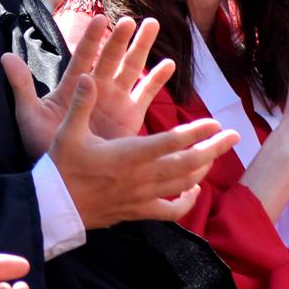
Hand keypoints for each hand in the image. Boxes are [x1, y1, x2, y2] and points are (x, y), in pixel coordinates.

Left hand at [4, 15, 173, 152]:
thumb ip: (21, 86)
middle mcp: (96, 88)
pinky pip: (146, 94)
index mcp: (73, 86)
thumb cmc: (43, 145)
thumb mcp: (29, 115)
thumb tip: (4, 56)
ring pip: (130, 68)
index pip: (83, 56)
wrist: (65, 177)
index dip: (92, 39)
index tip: (100, 19)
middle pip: (110, 57)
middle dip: (120, 38)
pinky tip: (168, 64)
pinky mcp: (130, 116)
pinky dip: (157, 79)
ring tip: (152, 25)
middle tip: (130, 20)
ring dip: (141, 48)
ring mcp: (115, 100)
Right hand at [44, 75, 236, 228]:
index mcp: (128, 155)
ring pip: (183, 184)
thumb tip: (87, 76)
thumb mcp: (68, 132)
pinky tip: (194, 191)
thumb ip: (81, 104)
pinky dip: (186, 202)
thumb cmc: (61, 168)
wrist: (54, 208)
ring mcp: (143, 197)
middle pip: (187, 163)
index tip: (214, 122)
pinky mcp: (139, 212)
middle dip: (213, 149)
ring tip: (217, 155)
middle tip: (234, 137)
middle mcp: (141, 177)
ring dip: (204, 169)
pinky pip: (171, 211)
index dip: (196, 132)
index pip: (171, 143)